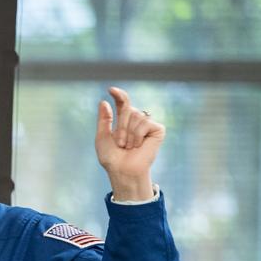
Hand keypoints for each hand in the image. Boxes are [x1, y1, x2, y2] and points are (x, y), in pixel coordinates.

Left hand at [95, 86, 164, 200]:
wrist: (122, 170)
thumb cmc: (112, 158)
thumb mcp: (102, 137)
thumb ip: (104, 119)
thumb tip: (103, 101)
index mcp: (123, 121)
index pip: (122, 103)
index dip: (118, 95)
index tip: (111, 90)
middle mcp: (136, 120)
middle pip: (128, 109)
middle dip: (121, 126)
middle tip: (120, 144)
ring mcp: (148, 124)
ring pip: (136, 116)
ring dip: (128, 134)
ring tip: (128, 147)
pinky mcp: (158, 130)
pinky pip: (145, 123)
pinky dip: (138, 135)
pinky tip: (138, 146)